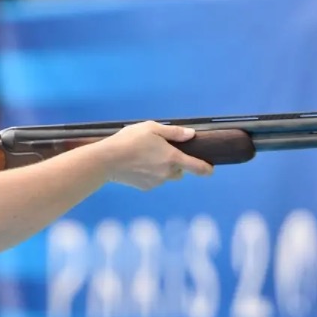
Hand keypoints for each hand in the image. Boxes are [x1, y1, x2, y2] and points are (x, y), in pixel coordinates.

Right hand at [97, 121, 213, 189]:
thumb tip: (191, 134)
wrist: (107, 160)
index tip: (210, 169)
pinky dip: (151, 174)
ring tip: (146, 156)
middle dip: (177, 164)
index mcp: (172, 157)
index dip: (206, 169)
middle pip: (180, 172)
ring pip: (166, 176)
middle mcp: (167, 173)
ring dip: (162, 169)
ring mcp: (156, 182)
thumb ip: (174, 132)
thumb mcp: (152, 128)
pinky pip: (154, 181)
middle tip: (163, 152)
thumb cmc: (129, 140)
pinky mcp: (145, 187)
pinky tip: (138, 165)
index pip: (197, 167)